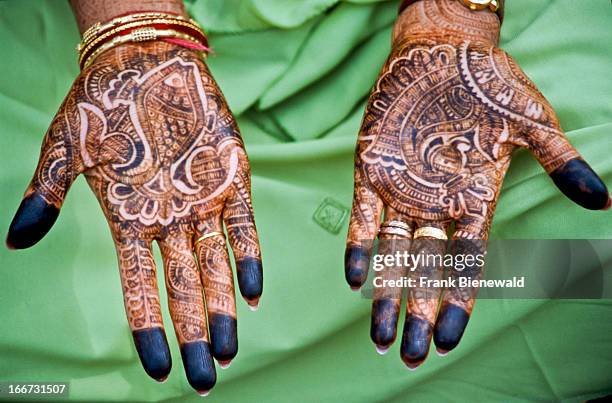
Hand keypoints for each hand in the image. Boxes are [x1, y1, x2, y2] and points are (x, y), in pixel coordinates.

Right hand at [6, 42, 262, 393]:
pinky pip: (244, 226)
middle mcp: (169, 221)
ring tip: (226, 353)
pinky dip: (248, 258)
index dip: (148, 330)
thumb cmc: (100, 103)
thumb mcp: (64, 150)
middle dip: (193, 334)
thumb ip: (45, 194)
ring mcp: (201, 203)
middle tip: (204, 381)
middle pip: (182, 289)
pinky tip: (254, 294)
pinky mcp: (230, 178)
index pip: (138, 289)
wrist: (144, 61)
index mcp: (130, 222)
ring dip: (222, 310)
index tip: (158, 371)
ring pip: (214, 267)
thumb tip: (15, 241)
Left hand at [344, 0, 608, 368]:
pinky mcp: (371, 172)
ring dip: (386, 294)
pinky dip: (359, 247)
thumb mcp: (532, 123)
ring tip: (378, 336)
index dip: (457, 304)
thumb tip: (603, 200)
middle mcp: (436, 205)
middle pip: (426, 270)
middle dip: (417, 312)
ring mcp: (402, 191)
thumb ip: (560, 162)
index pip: (466, 265)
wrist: (441, 50)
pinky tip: (356, 278)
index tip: (448, 343)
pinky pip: (363, 218)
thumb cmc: (489, 85)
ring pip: (392, 253)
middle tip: (408, 357)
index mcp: (474, 201)